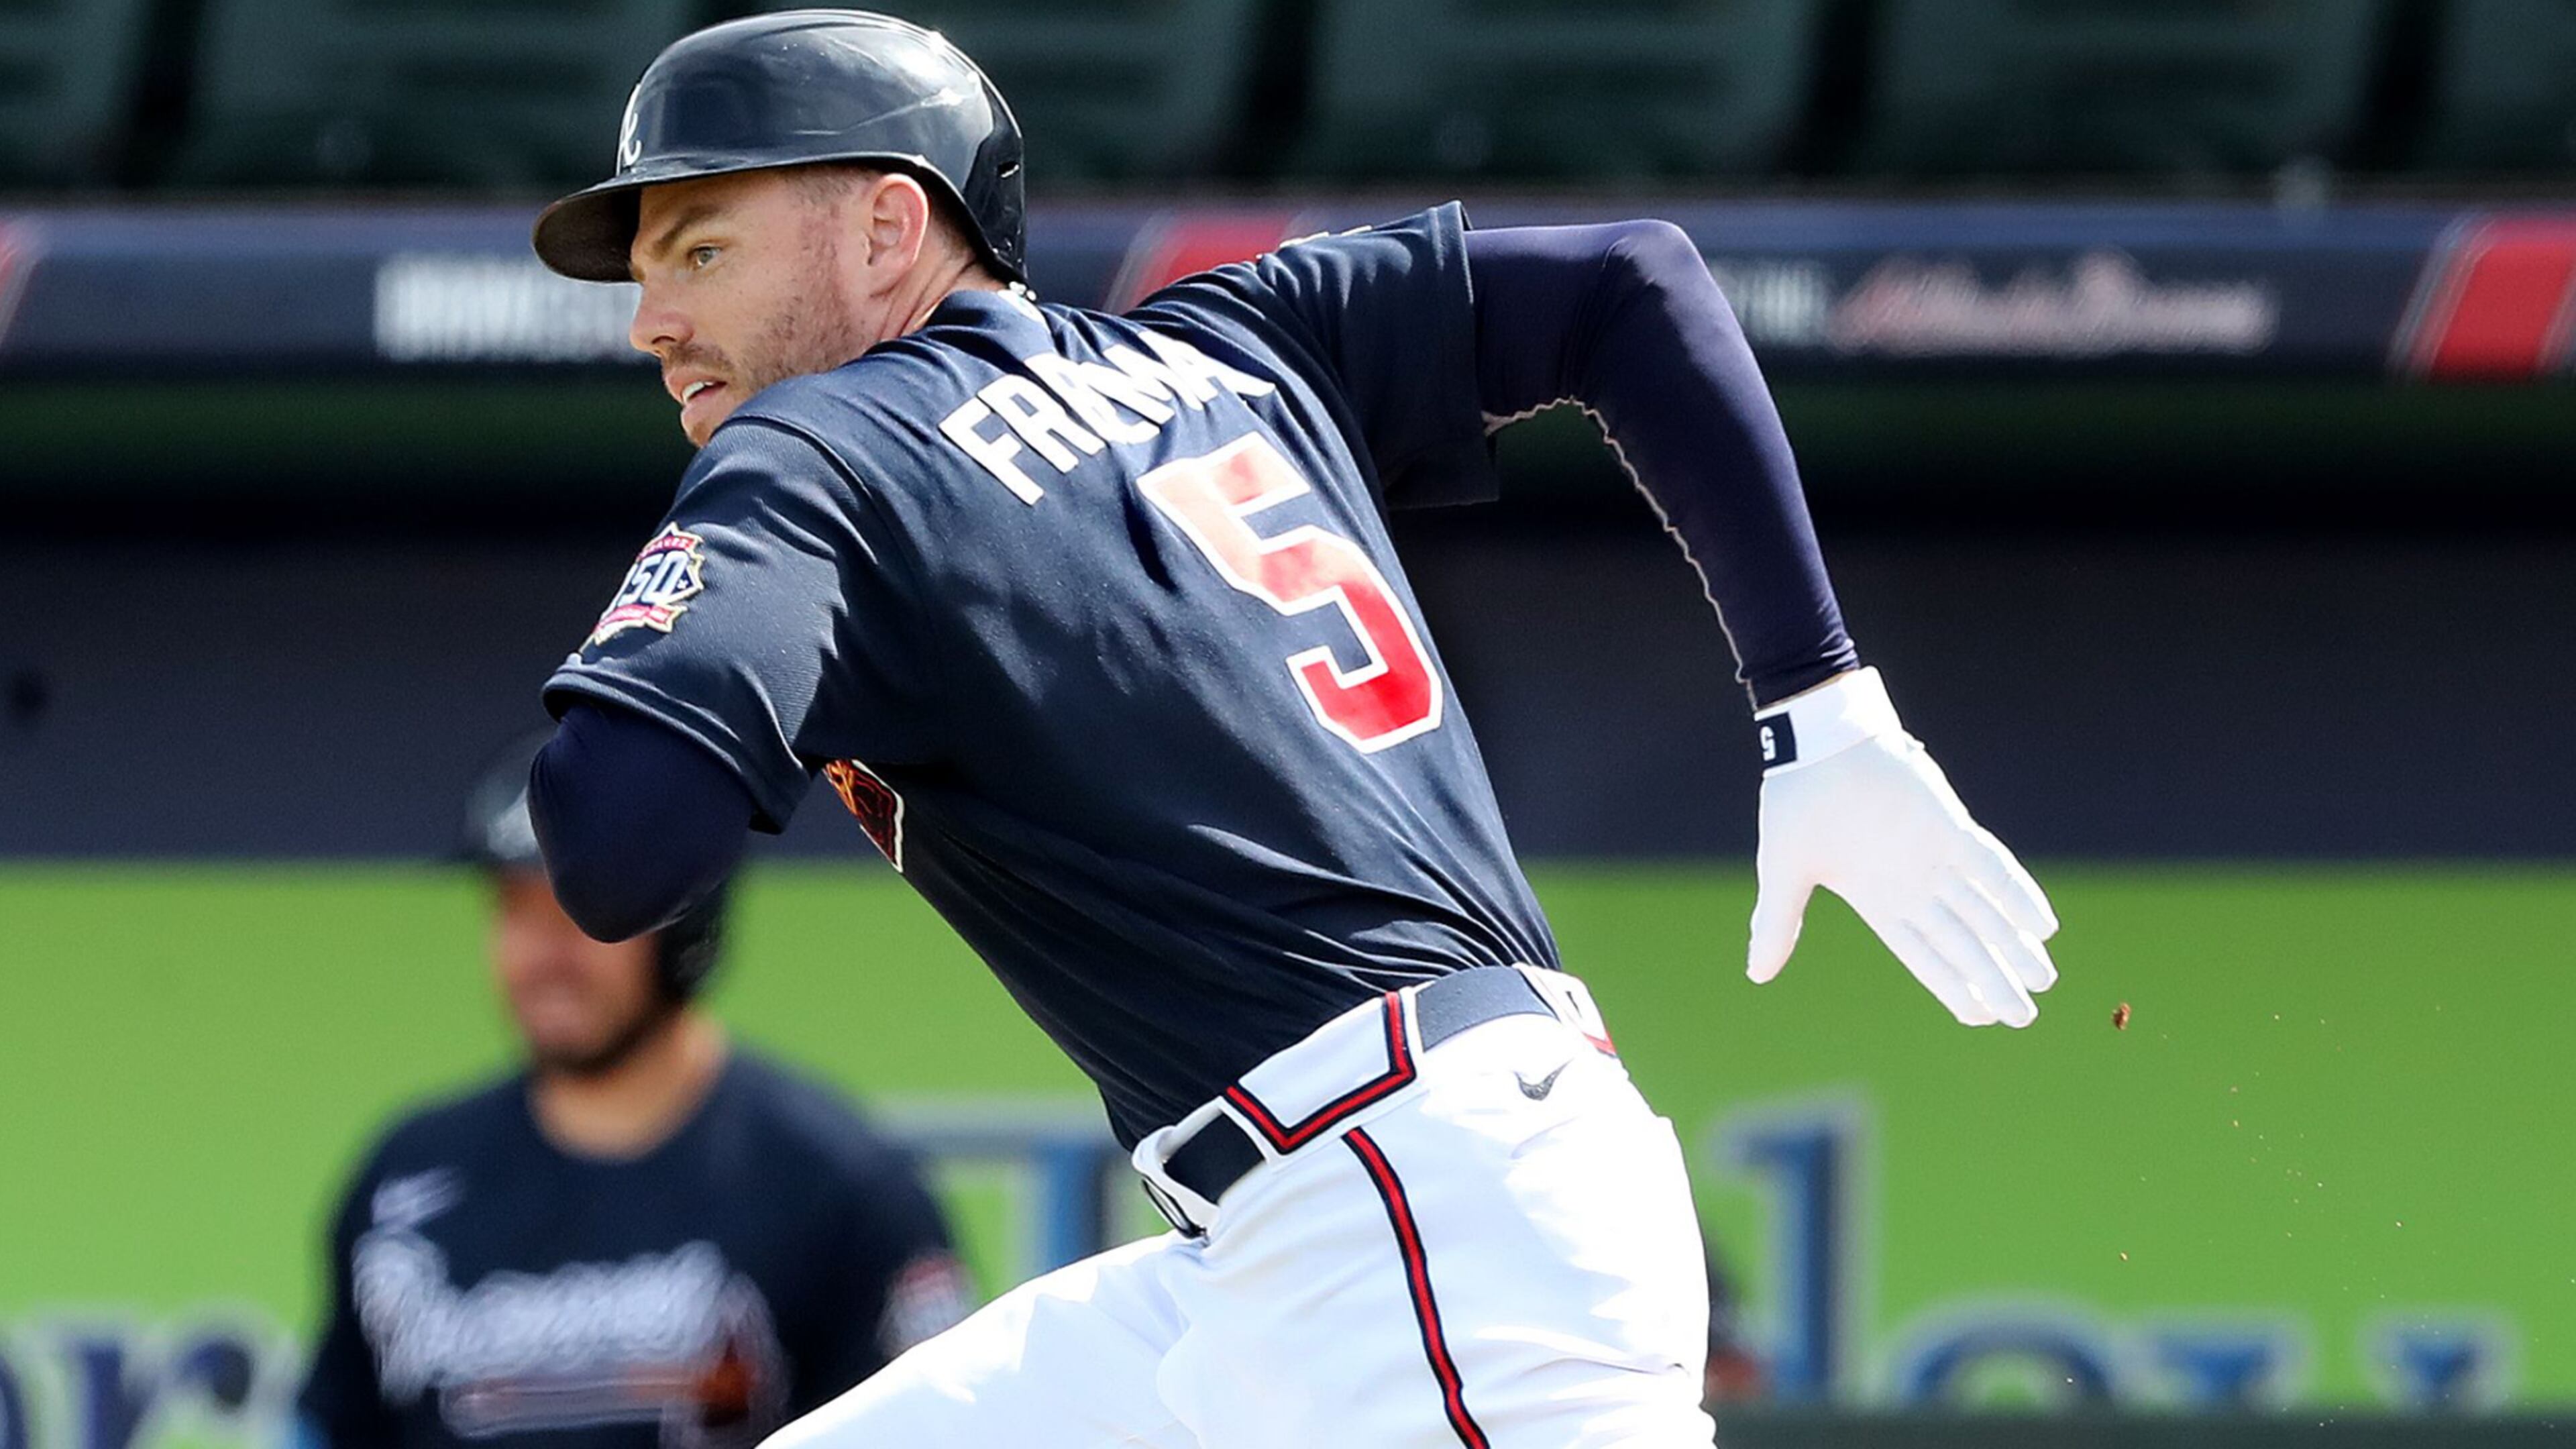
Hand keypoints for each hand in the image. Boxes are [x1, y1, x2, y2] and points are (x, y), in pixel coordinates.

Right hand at [1744, 671, 2058, 1025]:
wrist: (1817, 741)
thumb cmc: (1797, 802)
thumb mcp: (1783, 871)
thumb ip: (1778, 922)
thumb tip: (1756, 974)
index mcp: (1879, 900)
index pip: (1923, 956)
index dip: (1952, 986)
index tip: (1980, 1017)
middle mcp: (1915, 884)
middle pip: (1962, 943)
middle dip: (1993, 979)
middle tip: (2024, 1017)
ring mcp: (1936, 856)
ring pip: (1985, 911)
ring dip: (2013, 944)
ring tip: (2042, 978)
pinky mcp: (1951, 826)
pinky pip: (1993, 866)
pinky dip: (2018, 894)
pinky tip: (2042, 925)